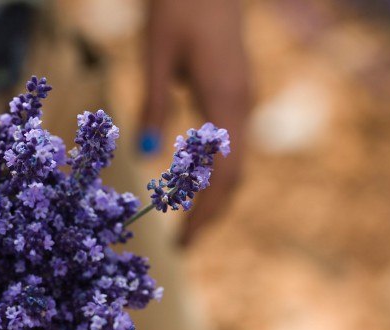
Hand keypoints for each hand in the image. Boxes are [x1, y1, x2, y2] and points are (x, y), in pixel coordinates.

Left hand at [138, 0, 250, 244]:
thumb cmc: (179, 9)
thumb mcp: (158, 55)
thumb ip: (153, 104)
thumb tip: (148, 154)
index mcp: (225, 102)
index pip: (222, 175)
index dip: (205, 213)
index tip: (184, 243)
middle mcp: (240, 107)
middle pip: (233, 177)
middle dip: (210, 214)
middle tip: (184, 246)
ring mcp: (241, 101)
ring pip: (234, 164)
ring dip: (213, 198)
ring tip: (189, 226)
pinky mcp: (234, 95)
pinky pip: (230, 148)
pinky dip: (214, 175)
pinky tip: (193, 186)